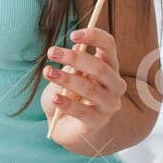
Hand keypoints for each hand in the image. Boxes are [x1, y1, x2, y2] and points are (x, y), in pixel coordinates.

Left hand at [41, 26, 126, 146]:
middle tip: (51, 52)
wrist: (66, 128)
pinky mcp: (98, 123)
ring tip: (48, 72)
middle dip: (75, 58)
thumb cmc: (66, 95)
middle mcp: (114, 85)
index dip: (94, 37)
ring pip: (91, 89)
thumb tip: (71, 55)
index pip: (109, 46)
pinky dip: (67, 104)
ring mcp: (109, 105)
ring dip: (67, 79)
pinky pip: (83, 112)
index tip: (73, 35)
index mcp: (108, 67)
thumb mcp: (64, 76)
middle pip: (100, 67)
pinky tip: (55, 98)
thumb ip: (69, 67)